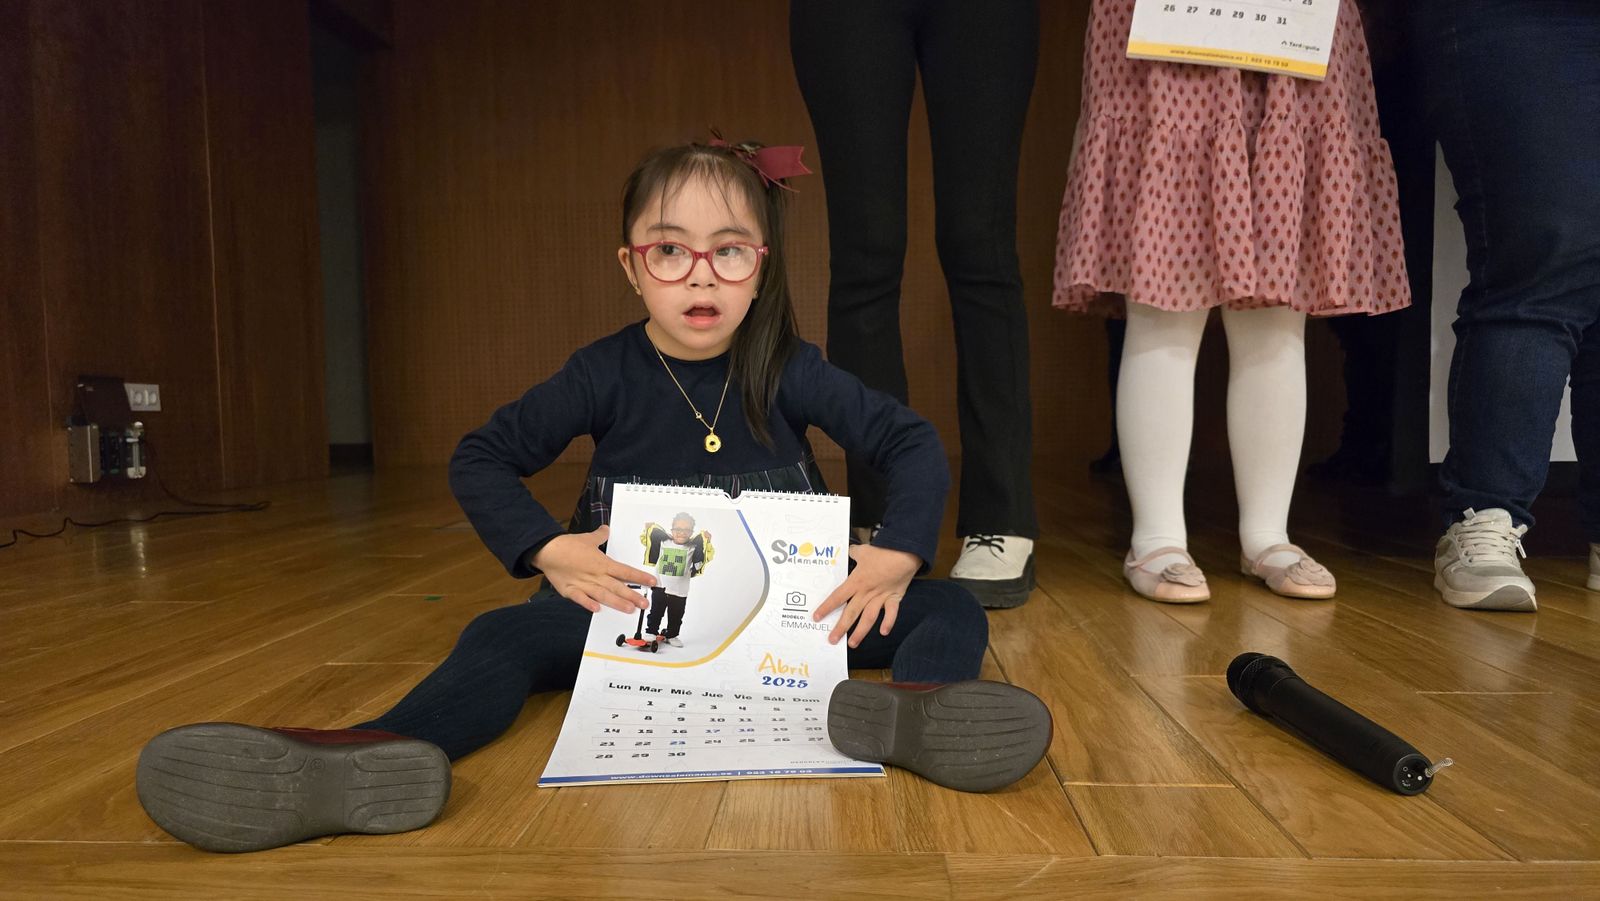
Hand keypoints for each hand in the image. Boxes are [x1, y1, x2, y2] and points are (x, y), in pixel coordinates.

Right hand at [533, 525, 655, 613]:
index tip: (652, 583)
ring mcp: (583, 584)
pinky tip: (597, 609)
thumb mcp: (587, 538)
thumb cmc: (568, 545)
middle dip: (632, 596)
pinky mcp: (571, 590)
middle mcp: (596, 575)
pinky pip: (581, 598)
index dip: (639, 577)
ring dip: (616, 602)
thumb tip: (606, 529)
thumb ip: (600, 536)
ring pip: (603, 594)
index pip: (625, 571)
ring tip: (629, 609)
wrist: (548, 550)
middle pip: (617, 586)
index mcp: (602, 563)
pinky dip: (588, 603)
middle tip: (645, 604)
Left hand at [812, 545, 920, 647]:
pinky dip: (888, 622)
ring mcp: (881, 597)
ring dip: (860, 632)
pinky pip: (891, 612)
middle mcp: (866, 593)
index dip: (826, 608)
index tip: (817, 617)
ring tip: (852, 644)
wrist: (904, 553)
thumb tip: (851, 551)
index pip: (837, 597)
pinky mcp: (894, 597)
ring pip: (869, 617)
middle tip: (832, 640)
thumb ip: (854, 553)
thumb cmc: (882, 551)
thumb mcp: (863, 551)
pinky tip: (883, 632)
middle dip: (841, 627)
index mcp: (856, 582)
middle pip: (851, 612)